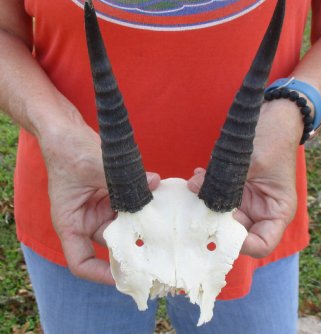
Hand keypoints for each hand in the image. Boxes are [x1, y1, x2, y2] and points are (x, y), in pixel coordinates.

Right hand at [39, 118, 159, 283]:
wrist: (68, 132)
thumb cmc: (69, 151)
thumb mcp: (93, 167)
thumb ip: (123, 179)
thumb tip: (154, 183)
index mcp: (71, 223)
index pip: (81, 261)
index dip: (100, 274)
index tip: (124, 278)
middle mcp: (87, 220)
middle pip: (111, 243)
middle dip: (133, 244)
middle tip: (158, 248)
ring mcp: (101, 208)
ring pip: (125, 223)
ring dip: (142, 221)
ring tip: (163, 222)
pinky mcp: (112, 196)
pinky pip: (130, 204)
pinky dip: (142, 202)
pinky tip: (158, 197)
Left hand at [188, 99, 303, 257]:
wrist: (273, 118)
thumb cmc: (273, 140)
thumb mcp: (253, 163)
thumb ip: (226, 180)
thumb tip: (195, 188)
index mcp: (277, 212)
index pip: (261, 244)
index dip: (241, 245)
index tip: (218, 231)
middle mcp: (261, 211)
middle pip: (237, 232)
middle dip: (215, 221)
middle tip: (197, 208)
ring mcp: (246, 200)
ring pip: (222, 214)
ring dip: (207, 202)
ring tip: (198, 184)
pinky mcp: (234, 188)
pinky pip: (217, 195)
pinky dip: (207, 188)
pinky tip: (199, 175)